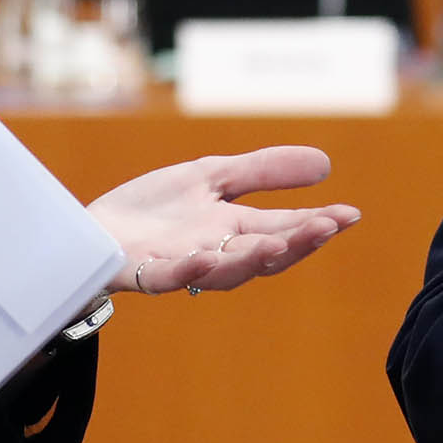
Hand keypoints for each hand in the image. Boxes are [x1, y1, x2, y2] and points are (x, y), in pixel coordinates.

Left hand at [87, 145, 358, 295]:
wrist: (93, 230)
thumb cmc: (153, 208)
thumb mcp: (212, 177)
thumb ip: (263, 171)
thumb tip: (325, 164)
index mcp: (233, 229)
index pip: (283, 227)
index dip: (315, 223)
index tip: (349, 214)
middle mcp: (215, 252)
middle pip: (263, 252)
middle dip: (295, 241)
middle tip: (327, 227)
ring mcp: (183, 264)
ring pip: (225, 271)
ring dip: (252, 259)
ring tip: (278, 244)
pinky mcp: (147, 271)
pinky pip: (170, 278)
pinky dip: (187, 271)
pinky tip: (203, 258)